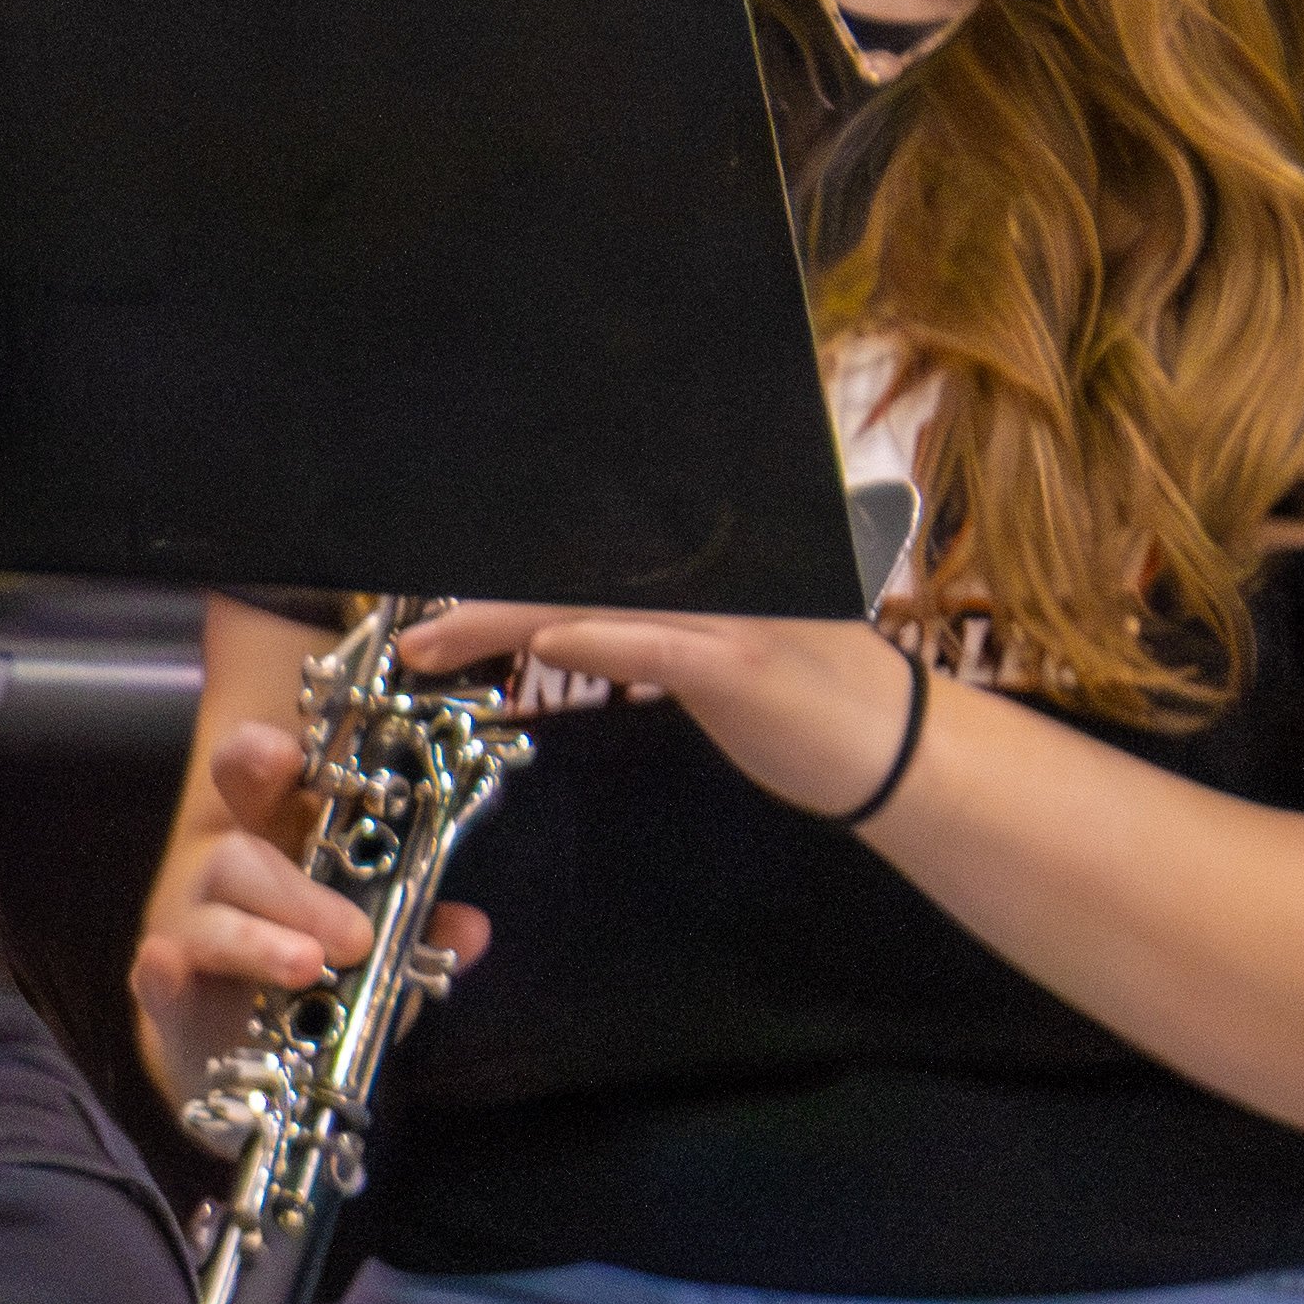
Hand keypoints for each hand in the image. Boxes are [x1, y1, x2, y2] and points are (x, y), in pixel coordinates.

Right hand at [132, 716, 493, 1098]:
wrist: (261, 1070)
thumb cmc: (322, 984)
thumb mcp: (382, 954)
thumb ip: (418, 933)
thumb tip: (469, 928)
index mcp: (279, 843)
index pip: (256, 782)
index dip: (261, 760)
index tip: (285, 759)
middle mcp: (227, 879)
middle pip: (238, 857)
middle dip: (295, 892)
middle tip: (355, 937)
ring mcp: (191, 934)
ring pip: (211, 920)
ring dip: (258, 942)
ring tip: (308, 969)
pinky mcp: (168, 998)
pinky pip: (155, 980)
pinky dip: (162, 976)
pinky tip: (166, 968)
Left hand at [399, 601, 924, 815]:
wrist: (894, 750)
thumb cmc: (801, 702)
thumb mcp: (714, 649)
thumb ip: (648, 625)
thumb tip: (565, 617)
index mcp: (705, 564)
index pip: (585, 554)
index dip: (509, 573)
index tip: (436, 597)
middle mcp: (718, 569)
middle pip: (575, 568)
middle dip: (486, 596)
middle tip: (409, 628)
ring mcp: (734, 611)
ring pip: (594, 600)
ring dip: (505, 619)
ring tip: (434, 643)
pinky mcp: (745, 664)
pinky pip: (656, 645)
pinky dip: (597, 641)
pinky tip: (544, 642)